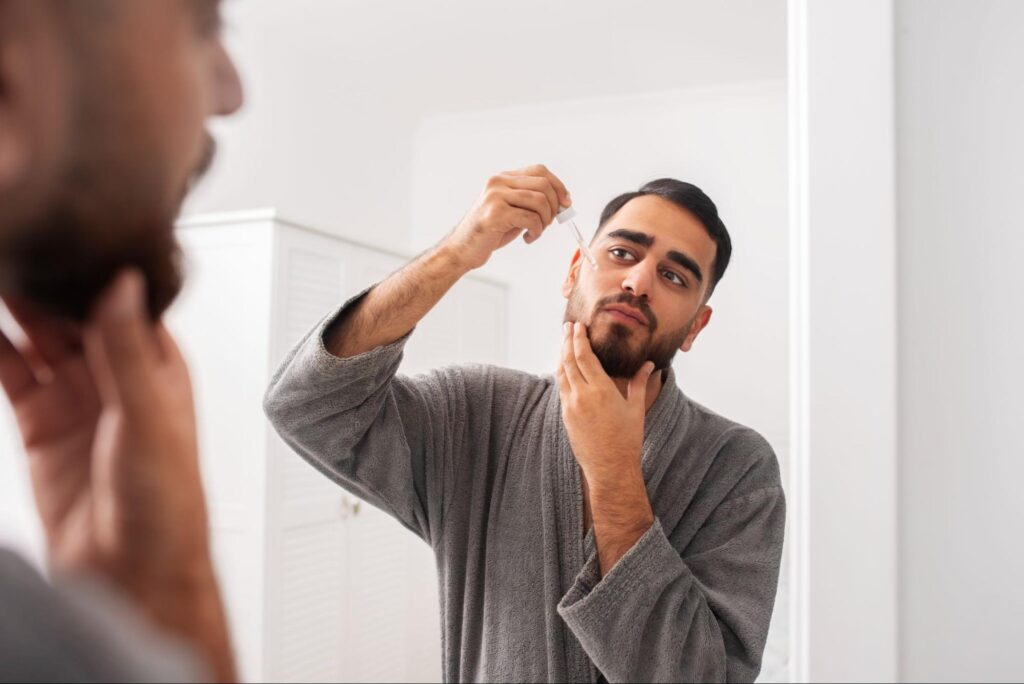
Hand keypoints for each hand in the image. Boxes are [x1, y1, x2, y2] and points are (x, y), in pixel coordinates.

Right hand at [0, 270, 234, 681]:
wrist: (134, 571)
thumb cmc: (167, 503)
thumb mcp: (150, 418)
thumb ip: (130, 351)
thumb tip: (125, 283)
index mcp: (160, 365)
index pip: (120, 300)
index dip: (90, 268)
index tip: (59, 231)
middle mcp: (118, 375)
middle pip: (72, 313)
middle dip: (43, 281)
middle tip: (14, 241)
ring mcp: (78, 397)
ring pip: (37, 337)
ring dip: (12, 307)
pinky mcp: (42, 424)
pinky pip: (11, 373)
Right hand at [445, 164, 570, 269]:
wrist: (462, 250)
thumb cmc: (489, 233)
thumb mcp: (513, 210)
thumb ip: (531, 201)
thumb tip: (563, 200)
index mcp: (503, 178)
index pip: (539, 171)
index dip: (558, 185)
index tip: (566, 203)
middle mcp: (498, 182)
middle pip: (543, 184)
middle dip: (554, 206)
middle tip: (549, 223)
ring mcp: (495, 196)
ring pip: (539, 201)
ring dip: (545, 220)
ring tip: (536, 232)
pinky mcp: (495, 213)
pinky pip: (531, 218)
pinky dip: (536, 231)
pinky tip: (528, 238)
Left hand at [557, 321, 655, 574]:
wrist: (610, 467)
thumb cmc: (627, 439)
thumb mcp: (637, 408)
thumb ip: (640, 383)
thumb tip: (650, 364)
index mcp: (601, 390)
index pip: (585, 356)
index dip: (579, 339)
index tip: (578, 325)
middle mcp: (582, 395)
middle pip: (569, 360)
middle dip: (567, 341)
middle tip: (568, 327)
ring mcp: (570, 406)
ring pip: (561, 373)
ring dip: (562, 355)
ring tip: (564, 342)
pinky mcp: (565, 416)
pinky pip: (561, 388)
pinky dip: (561, 373)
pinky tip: (564, 367)